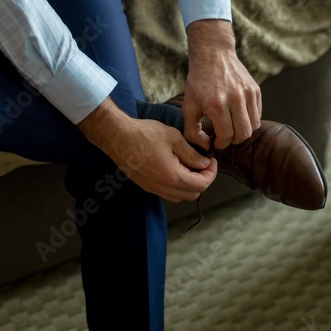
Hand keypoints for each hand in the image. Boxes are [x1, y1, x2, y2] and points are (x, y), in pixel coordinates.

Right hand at [77, 98, 217, 202]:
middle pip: (193, 194)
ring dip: (189, 185)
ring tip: (189, 165)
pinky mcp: (146, 186)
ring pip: (180, 196)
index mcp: (172, 176)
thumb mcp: (174, 138)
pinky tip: (175, 168)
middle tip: (202, 163)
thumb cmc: (144, 134)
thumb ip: (192, 154)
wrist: (118, 136)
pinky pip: (168, 193)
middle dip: (202, 180)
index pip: (202, 184)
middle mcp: (163, 187)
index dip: (212, 173)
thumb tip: (205, 164)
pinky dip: (177, 185)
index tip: (212, 160)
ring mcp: (153, 189)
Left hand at [183, 19, 261, 150]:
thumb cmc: (198, 82)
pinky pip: (258, 114)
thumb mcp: (189, 105)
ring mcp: (248, 93)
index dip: (222, 143)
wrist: (213, 55)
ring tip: (233, 128)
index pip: (227, 135)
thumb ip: (192, 130)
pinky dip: (250, 120)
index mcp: (217, 104)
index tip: (216, 142)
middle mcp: (235, 98)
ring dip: (244, 132)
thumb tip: (206, 146)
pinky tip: (238, 116)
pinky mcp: (255, 89)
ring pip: (254, 126)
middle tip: (225, 137)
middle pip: (243, 134)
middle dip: (234, 141)